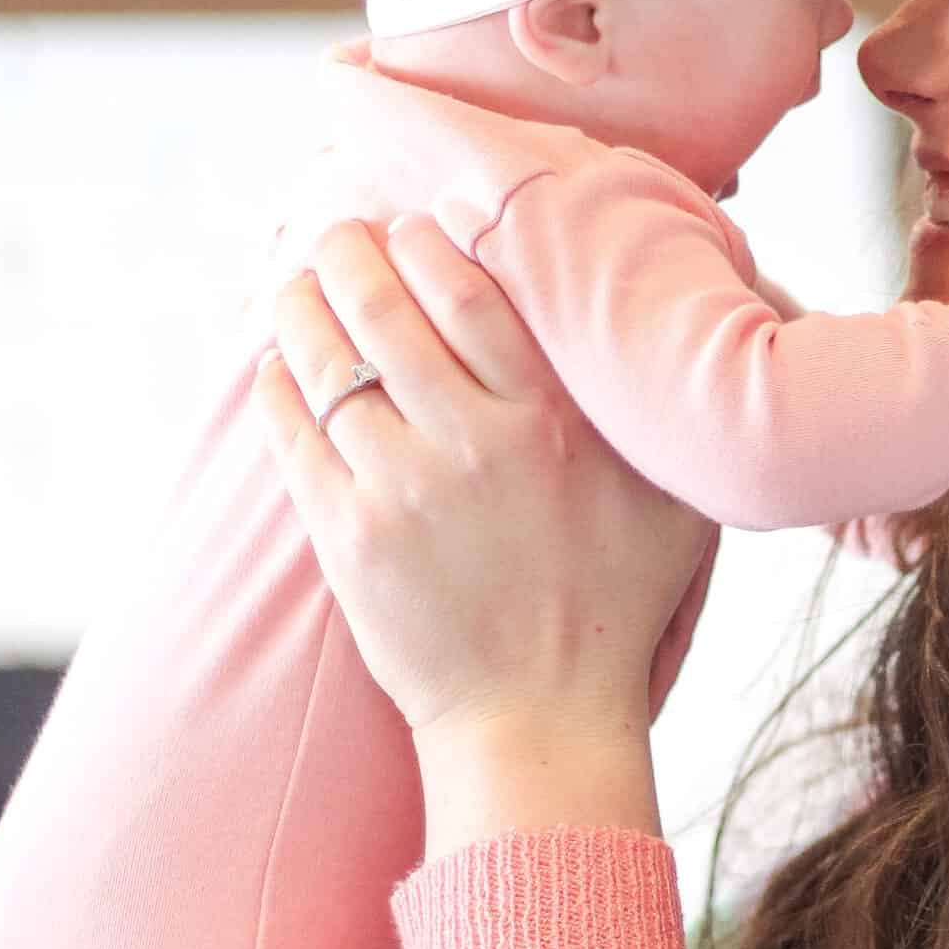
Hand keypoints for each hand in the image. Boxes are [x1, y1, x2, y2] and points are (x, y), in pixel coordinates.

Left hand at [249, 214, 718, 747]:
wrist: (538, 719)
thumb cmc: (615, 608)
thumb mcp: (671, 503)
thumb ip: (655, 414)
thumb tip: (654, 329)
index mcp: (552, 424)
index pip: (468, 294)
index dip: (426, 244)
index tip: (410, 228)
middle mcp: (473, 446)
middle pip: (384, 309)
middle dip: (348, 253)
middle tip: (337, 233)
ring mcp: (402, 490)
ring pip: (327, 362)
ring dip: (300, 306)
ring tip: (295, 285)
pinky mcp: (348, 537)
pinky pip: (292, 434)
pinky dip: (277, 384)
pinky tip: (278, 363)